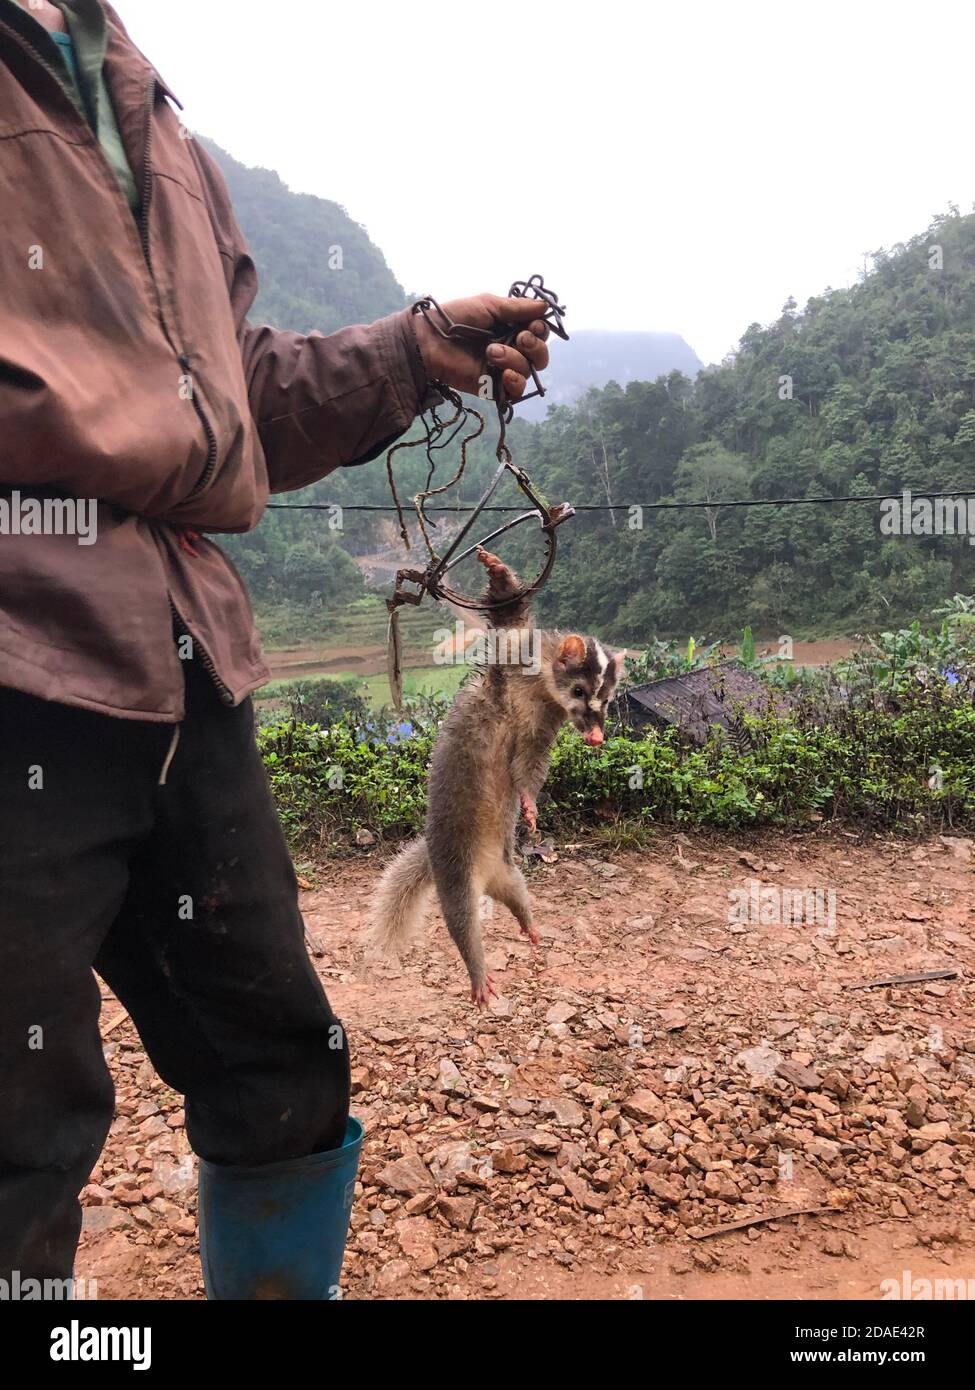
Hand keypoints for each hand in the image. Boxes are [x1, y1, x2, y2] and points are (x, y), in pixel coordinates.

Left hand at [411, 293, 550, 400]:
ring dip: (515, 360)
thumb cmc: (456, 317)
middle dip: (535, 346)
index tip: (531, 325)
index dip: (541, 330)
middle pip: (540, 355)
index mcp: (512, 328)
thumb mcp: (489, 304)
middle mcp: (511, 349)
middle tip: (520, 339)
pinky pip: (517, 391)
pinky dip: (516, 382)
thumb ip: (517, 308)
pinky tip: (504, 374)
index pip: (539, 333)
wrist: (431, 340)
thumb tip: (546, 306)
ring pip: (528, 371)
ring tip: (491, 352)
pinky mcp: (493, 387)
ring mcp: (503, 369)